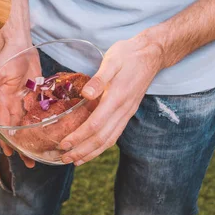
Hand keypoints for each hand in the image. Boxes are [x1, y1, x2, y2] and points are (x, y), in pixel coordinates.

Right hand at [0, 42, 39, 167]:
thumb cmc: (5, 57)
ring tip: (42, 152)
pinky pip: (40, 110)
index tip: (12, 155)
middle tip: (31, 163)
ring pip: (29, 123)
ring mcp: (24, 99)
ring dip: (34, 137)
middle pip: (17, 129)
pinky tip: (53, 131)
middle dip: (23, 146)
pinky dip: (44, 120)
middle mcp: (12, 103)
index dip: (7, 141)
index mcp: (2, 101)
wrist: (18, 43)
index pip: (4, 126)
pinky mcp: (36, 92)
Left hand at [59, 33, 163, 165]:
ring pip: (110, 140)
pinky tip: (92, 148)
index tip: (63, 144)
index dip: (79, 137)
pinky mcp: (128, 112)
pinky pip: (115, 134)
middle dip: (82, 150)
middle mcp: (123, 110)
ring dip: (92, 152)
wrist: (151, 53)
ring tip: (76, 160)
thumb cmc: (128, 55)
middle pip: (101, 138)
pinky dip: (102, 145)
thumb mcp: (112, 60)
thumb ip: (99, 79)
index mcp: (117, 98)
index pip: (95, 124)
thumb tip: (86, 94)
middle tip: (64, 159)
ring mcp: (127, 113)